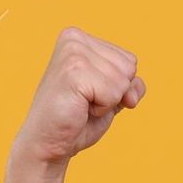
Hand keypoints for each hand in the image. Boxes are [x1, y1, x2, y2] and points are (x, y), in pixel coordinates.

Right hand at [14, 27, 144, 166]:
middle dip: (113, 93)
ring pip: (123, 81)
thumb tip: (135, 87)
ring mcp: (73, 53)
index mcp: (79, 38)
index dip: (117, 86)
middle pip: (129, 67)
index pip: (129, 60)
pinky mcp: (74, 71)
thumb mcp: (110, 97)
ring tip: (80, 105)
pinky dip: (102, 109)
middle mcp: (75, 39)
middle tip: (84, 102)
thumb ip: (129, 85)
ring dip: (106, 102)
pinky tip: (79, 109)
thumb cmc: (76, 120)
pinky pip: (113, 93)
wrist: (47, 143)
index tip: (89, 94)